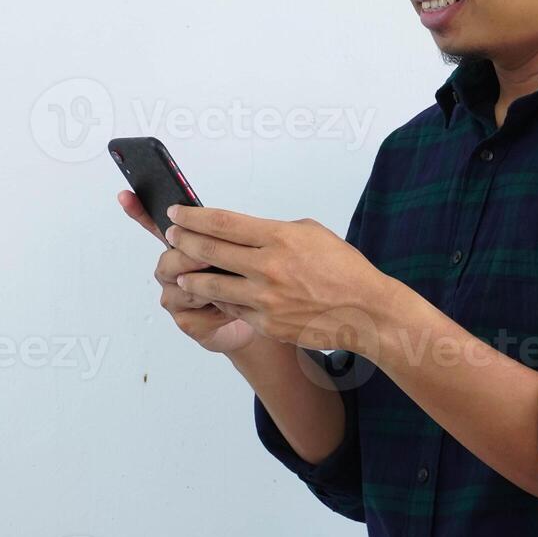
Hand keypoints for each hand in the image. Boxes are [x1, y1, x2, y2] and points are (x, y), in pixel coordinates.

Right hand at [117, 190, 255, 353]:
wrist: (256, 316)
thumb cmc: (245, 280)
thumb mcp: (241, 249)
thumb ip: (224, 235)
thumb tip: (214, 216)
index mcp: (183, 246)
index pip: (156, 225)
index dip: (139, 211)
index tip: (125, 195)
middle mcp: (173, 270)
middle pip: (169, 258)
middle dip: (190, 257)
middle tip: (210, 258)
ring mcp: (176, 295)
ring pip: (182, 286)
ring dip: (208, 285)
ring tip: (234, 285)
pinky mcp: (185, 320)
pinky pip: (194, 314)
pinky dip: (216, 310)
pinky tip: (230, 308)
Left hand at [162, 204, 398, 352]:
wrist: (365, 310)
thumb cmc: (343, 269)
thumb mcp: (311, 233)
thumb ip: (274, 231)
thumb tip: (242, 232)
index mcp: (280, 238)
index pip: (223, 223)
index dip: (194, 217)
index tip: (178, 213)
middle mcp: (269, 267)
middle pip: (210, 251)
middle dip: (184, 241)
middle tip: (172, 235)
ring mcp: (265, 299)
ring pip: (212, 285)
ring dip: (192, 275)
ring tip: (182, 270)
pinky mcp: (266, 323)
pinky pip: (233, 308)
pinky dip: (220, 299)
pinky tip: (213, 293)